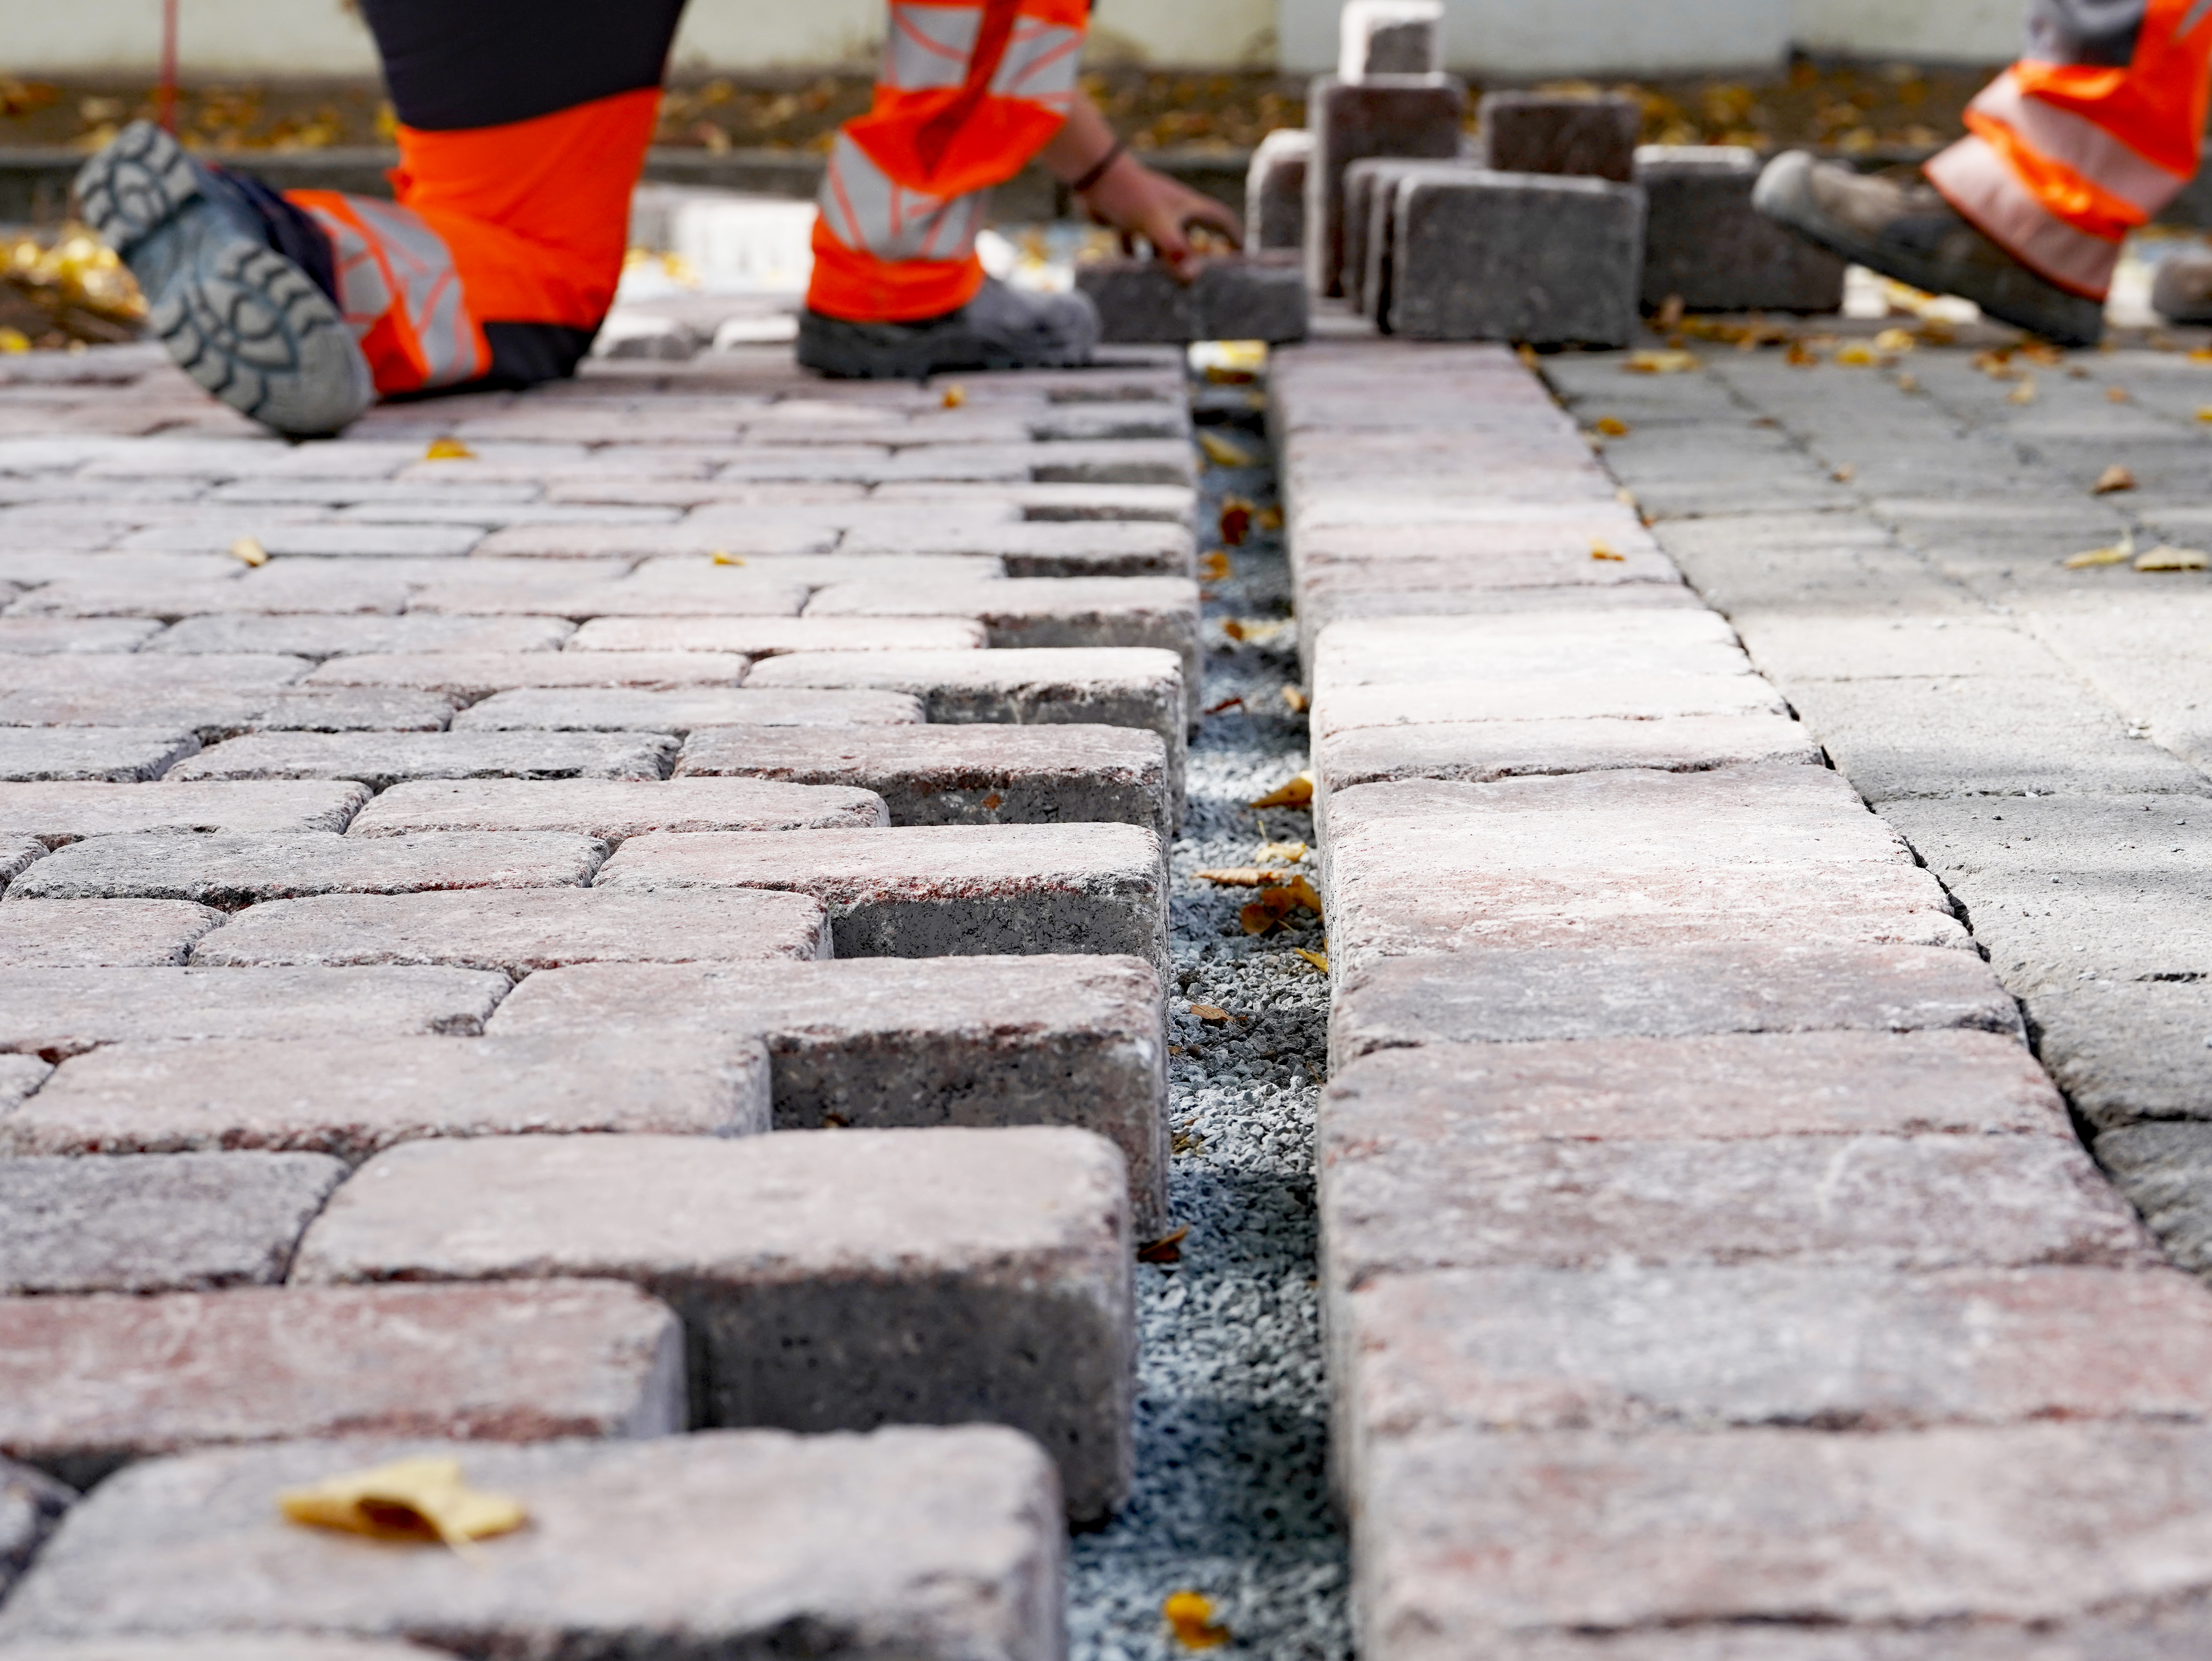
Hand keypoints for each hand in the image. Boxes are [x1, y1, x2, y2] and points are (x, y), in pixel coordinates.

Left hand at [1036, 91, 1243, 280]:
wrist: (1093, 174)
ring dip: (1165, 261)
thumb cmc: (1131, 195)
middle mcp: (1172, 210)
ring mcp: (1149, 215)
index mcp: (1186, 208)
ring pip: (1164, 243)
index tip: (1241, 256)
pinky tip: (1131, 271)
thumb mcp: (1156, 225)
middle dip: (1198, 257)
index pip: (1220, 221)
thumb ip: (1176, 251)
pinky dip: (1134, 256)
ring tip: (1167, 282)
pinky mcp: (1128, 219)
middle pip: (1193, 236)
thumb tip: (1192, 278)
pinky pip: (1135, 243)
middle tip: (1201, 278)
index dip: (1233, 237)